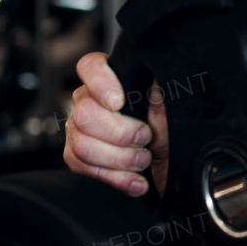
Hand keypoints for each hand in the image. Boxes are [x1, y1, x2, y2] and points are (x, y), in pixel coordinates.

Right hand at [63, 51, 168, 195]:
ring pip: (83, 145)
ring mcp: (78, 130)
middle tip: (144, 138)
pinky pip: (82, 167)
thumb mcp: (170, 113)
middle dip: (120, 133)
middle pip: (84, 113)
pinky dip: (115, 178)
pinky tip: (135, 179)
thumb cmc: (166, 136)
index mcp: (111, 82)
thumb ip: (159, 96)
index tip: (119, 102)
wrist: (166, 169)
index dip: (100, 82)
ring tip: (143, 160)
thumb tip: (153, 81)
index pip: (90, 67)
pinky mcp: (76, 157)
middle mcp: (89, 102)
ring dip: (120, 158)